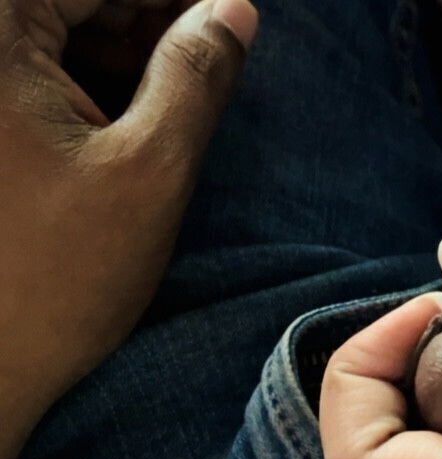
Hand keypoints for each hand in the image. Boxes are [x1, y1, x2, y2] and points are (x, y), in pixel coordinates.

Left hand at [0, 0, 256, 458]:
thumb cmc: (52, 280)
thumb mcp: (151, 168)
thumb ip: (197, 75)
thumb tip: (233, 12)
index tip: (237, 13)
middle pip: (76, 2)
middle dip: (156, 17)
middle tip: (224, 43)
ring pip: (60, 33)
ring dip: (128, 47)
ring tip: (195, 79)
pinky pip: (37, 74)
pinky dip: (93, 80)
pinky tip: (142, 107)